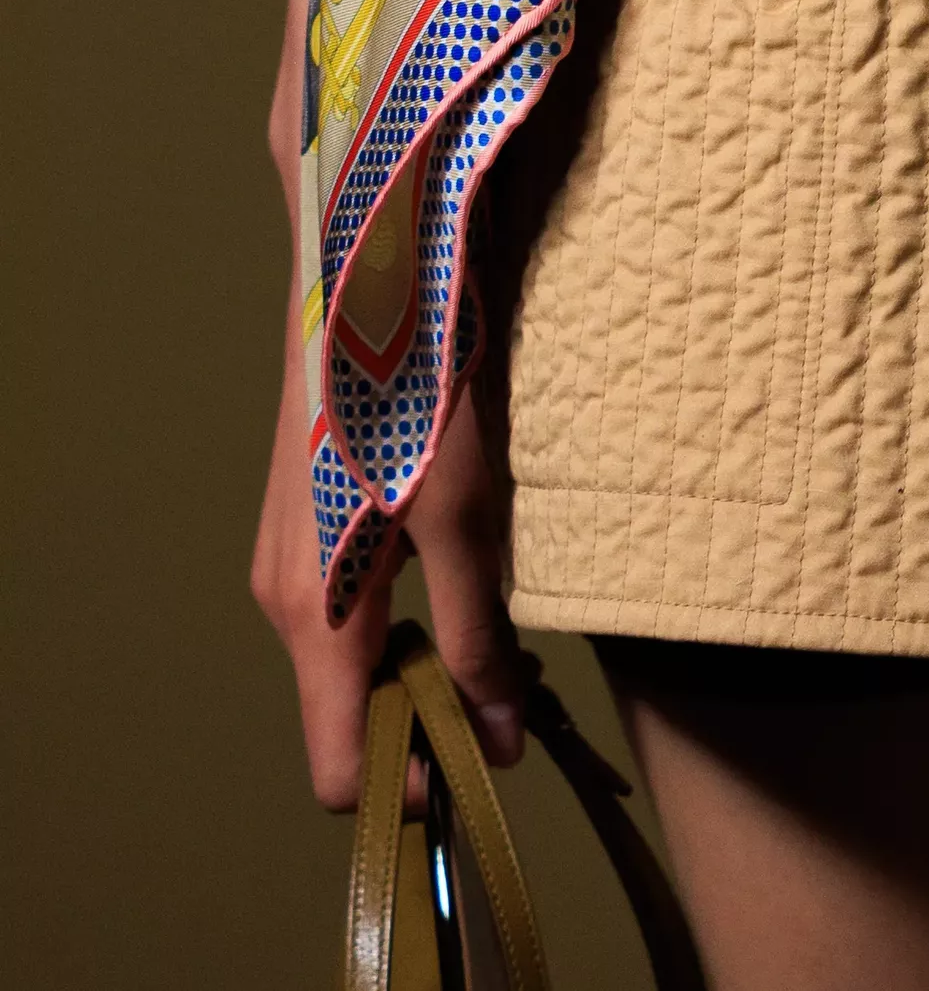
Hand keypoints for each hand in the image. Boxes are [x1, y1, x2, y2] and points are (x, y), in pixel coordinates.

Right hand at [255, 78, 525, 806]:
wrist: (365, 265)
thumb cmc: (410, 386)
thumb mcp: (462, 514)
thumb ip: (476, 634)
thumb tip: (499, 740)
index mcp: (313, 616)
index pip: (341, 769)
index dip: (413, 783)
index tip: (489, 763)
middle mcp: (286, 597)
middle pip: (352, 713)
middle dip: (434, 718)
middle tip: (522, 687)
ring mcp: (293, 550)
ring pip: (360, 654)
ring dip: (430, 657)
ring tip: (508, 621)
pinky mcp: (313, 510)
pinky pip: (357, 601)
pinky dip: (413, 605)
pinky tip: (469, 561)